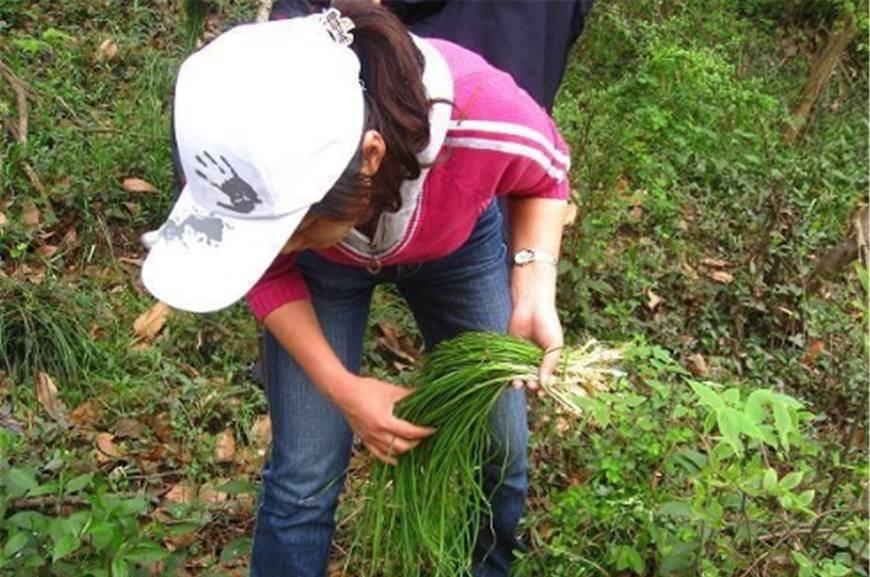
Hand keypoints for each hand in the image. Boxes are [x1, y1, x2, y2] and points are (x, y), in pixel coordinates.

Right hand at [333, 375, 434, 464]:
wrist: (343, 392)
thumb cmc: (365, 389)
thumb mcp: (390, 390)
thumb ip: (408, 395)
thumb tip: (424, 394)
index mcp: (384, 421)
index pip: (410, 432)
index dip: (424, 432)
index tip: (434, 429)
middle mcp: (377, 434)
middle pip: (403, 446)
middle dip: (417, 442)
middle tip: (426, 435)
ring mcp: (370, 439)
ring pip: (392, 453)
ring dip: (405, 451)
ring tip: (415, 444)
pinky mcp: (364, 440)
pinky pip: (378, 455)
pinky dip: (390, 458)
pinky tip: (397, 459)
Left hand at [508, 263, 563, 392]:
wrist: (531, 306)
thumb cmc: (548, 323)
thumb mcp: (554, 345)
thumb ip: (550, 364)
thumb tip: (544, 383)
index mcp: (549, 359)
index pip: (548, 378)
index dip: (546, 387)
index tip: (542, 394)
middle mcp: (536, 360)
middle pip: (533, 379)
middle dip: (532, 386)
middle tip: (531, 387)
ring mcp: (523, 357)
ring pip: (520, 375)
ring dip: (519, 383)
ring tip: (518, 384)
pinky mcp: (510, 351)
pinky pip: (509, 366)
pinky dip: (508, 374)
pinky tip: (509, 380)